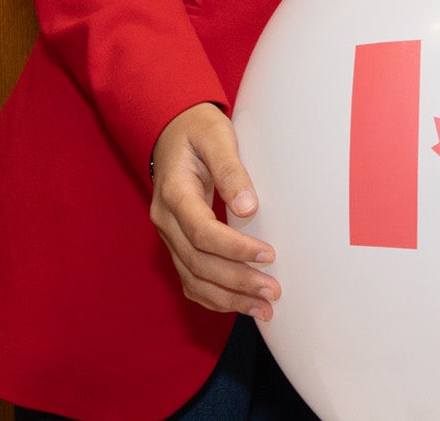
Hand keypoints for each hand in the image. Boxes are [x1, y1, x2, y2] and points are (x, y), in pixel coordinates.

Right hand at [150, 103, 277, 320]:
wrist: (173, 131)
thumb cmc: (198, 130)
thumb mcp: (217, 136)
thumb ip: (231, 170)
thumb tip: (250, 208)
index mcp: (173, 193)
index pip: (202, 232)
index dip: (235, 248)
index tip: (269, 255)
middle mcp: (166, 220)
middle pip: (198, 263)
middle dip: (237, 282)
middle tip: (273, 291)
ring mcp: (169, 235)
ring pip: (192, 278)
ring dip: (229, 298)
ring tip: (264, 309)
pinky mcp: (177, 243)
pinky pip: (190, 279)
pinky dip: (214, 297)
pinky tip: (240, 304)